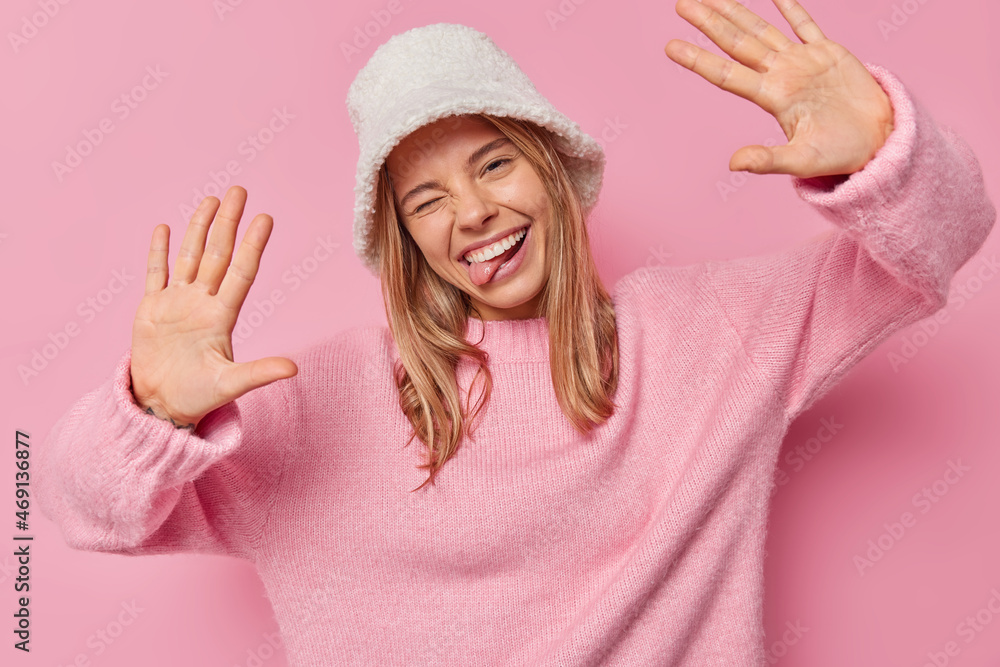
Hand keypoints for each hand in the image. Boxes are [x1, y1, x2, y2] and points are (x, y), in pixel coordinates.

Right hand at [130, 185, 297, 429]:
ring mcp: (177, 303)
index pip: (241, 272)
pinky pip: (155, 273)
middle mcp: (202, 303)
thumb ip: (259, 373)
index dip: (253, 245)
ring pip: (190, 257)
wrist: (161, 406)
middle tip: (239, 190)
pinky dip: (160, 251)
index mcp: (222, 317)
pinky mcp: (151, 309)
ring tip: (211, 200)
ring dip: (199, 228)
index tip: (265, 218)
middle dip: (228, 223)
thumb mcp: (230, 385)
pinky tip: (166, 228)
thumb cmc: (198, 397)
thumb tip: (293, 368)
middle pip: (217, 254)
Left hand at [665, 0, 894, 177]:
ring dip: (736, 11)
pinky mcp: (827, 52)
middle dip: (710, 23)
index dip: (699, 59)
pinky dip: (789, 5)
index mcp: (773, 97)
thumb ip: (768, 160)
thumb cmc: (840, 155)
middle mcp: (781, 75)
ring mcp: (802, 62)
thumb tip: (733, 164)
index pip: (727, 74)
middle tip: (682, 4)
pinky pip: (804, 23)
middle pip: (738, 43)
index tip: (670, 46)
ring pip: (762, 29)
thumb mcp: (803, 161)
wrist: (878, 142)